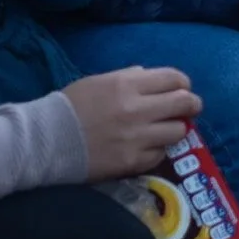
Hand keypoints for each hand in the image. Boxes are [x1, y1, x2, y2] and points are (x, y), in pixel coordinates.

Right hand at [65, 66, 202, 179]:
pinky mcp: (132, 162)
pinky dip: (158, 150)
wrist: (46, 141)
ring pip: (178, 131)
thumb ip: (129, 77)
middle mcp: (137, 109)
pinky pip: (160, 154)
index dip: (183, 83)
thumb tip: (151, 77)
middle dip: (192, 104)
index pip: (174, 79)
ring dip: (176, 128)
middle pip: (184, 103)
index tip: (182, 89)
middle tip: (189, 108)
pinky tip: (148, 147)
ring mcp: (137, 138)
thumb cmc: (70, 106)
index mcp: (128, 84)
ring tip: (166, 129)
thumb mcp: (99, 81)